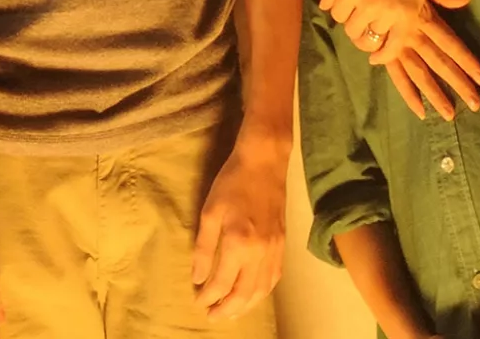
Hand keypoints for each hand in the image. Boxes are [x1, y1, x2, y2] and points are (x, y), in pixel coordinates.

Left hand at [192, 130, 286, 317]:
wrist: (265, 162)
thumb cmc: (232, 183)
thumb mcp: (209, 212)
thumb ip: (204, 248)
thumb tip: (198, 277)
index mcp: (238, 244)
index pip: (221, 283)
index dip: (208, 297)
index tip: (197, 301)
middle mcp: (260, 252)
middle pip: (244, 294)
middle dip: (226, 309)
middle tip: (211, 316)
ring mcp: (274, 250)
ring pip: (262, 290)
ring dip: (245, 306)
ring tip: (230, 312)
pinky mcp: (282, 244)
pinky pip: (274, 277)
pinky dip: (262, 292)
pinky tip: (253, 294)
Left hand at [321, 0, 448, 61]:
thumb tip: (324, 6)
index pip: (337, 14)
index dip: (342, 11)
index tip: (350, 7)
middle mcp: (366, 2)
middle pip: (352, 29)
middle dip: (354, 24)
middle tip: (362, 17)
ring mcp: (388, 11)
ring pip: (371, 38)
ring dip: (370, 34)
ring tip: (373, 27)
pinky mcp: (409, 16)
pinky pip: (394, 47)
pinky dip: (384, 56)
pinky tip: (376, 58)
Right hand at [386, 0, 479, 120]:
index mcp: (426, 18)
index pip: (451, 44)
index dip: (467, 61)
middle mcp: (413, 36)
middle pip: (440, 63)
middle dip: (458, 83)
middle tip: (476, 104)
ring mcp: (397, 46)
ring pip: (420, 74)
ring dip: (435, 94)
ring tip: (450, 114)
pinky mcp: (384, 52)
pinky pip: (397, 77)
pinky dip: (408, 93)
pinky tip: (420, 111)